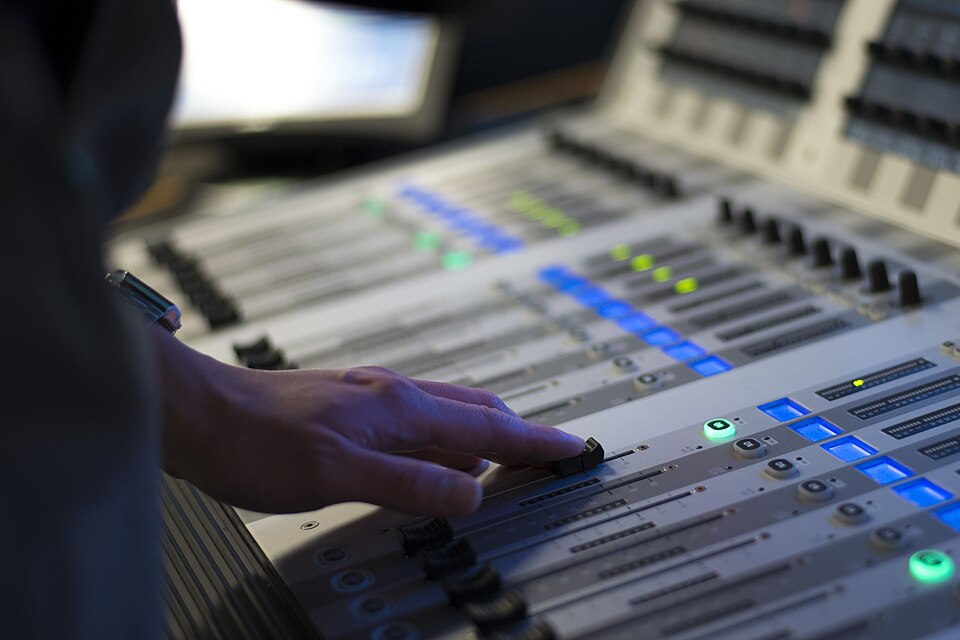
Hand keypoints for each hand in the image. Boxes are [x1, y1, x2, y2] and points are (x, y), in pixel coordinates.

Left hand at [154, 330, 584, 515]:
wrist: (199, 410)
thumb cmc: (257, 439)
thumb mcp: (338, 474)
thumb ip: (409, 484)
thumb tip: (470, 493)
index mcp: (400, 408)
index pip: (487, 427)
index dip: (533, 442)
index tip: (571, 448)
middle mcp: (391, 394)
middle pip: (475, 410)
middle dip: (517, 432)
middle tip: (546, 452)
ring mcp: (370, 396)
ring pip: (446, 412)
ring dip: (481, 433)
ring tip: (502, 455)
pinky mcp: (350, 406)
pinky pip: (417, 420)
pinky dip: (443, 438)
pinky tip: (430, 456)